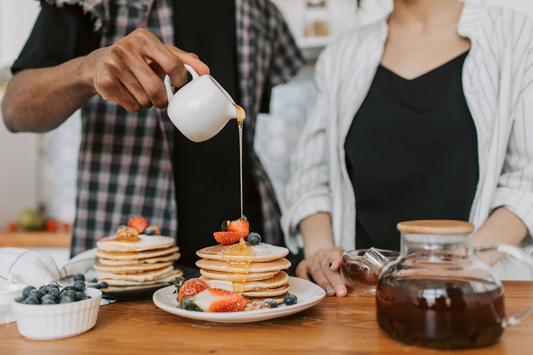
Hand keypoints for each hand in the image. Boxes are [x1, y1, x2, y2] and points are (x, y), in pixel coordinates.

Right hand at [84, 28, 209, 111]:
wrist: (100, 63)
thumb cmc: (140, 58)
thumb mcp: (161, 53)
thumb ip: (184, 60)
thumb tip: (205, 71)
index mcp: (144, 37)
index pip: (173, 64)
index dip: (181, 80)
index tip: (179, 84)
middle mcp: (125, 48)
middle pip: (157, 89)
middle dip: (164, 101)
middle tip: (163, 100)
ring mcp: (113, 65)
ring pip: (145, 100)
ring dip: (149, 104)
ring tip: (142, 93)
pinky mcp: (105, 82)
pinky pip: (132, 106)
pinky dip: (136, 107)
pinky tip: (130, 95)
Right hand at [296, 247, 346, 296]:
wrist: (321, 257)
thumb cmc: (335, 263)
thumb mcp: (343, 264)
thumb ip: (346, 273)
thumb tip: (350, 285)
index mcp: (334, 252)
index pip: (335, 254)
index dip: (335, 260)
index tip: (334, 267)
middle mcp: (321, 254)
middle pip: (326, 266)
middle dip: (334, 280)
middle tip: (341, 292)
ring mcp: (311, 260)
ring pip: (316, 271)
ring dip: (323, 284)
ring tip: (330, 293)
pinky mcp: (302, 266)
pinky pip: (302, 274)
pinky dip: (307, 282)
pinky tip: (313, 290)